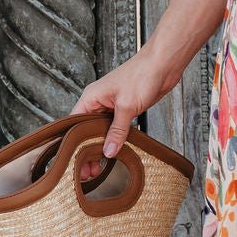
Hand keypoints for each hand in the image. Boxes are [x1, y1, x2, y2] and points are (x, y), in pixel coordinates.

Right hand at [69, 47, 176, 182]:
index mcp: (91, 98)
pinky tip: (115, 153)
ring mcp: (112, 106)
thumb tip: (108, 150)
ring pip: (101, 130)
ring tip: (99, 168)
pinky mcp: (126, 109)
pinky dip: (115, 139)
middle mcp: (98, 102)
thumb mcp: (126, 106)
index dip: (73, 144)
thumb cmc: (142, 75)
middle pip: (86, 130)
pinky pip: (116, 128)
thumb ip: (117, 130)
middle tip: (87, 172)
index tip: (73, 162)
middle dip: (86, 150)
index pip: (74, 124)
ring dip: (101, 147)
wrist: (163, 65)